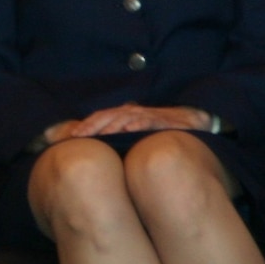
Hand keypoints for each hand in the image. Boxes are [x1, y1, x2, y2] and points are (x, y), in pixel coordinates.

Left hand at [42, 104, 211, 143]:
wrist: (192, 121)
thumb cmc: (158, 131)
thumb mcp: (135, 136)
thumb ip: (116, 140)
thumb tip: (90, 151)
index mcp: (124, 115)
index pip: (101, 118)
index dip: (86, 126)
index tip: (72, 137)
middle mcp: (134, 112)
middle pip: (109, 116)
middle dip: (93, 125)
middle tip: (80, 136)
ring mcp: (148, 114)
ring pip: (126, 116)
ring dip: (112, 124)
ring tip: (101, 134)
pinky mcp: (164, 118)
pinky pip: (149, 119)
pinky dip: (139, 123)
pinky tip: (131, 130)